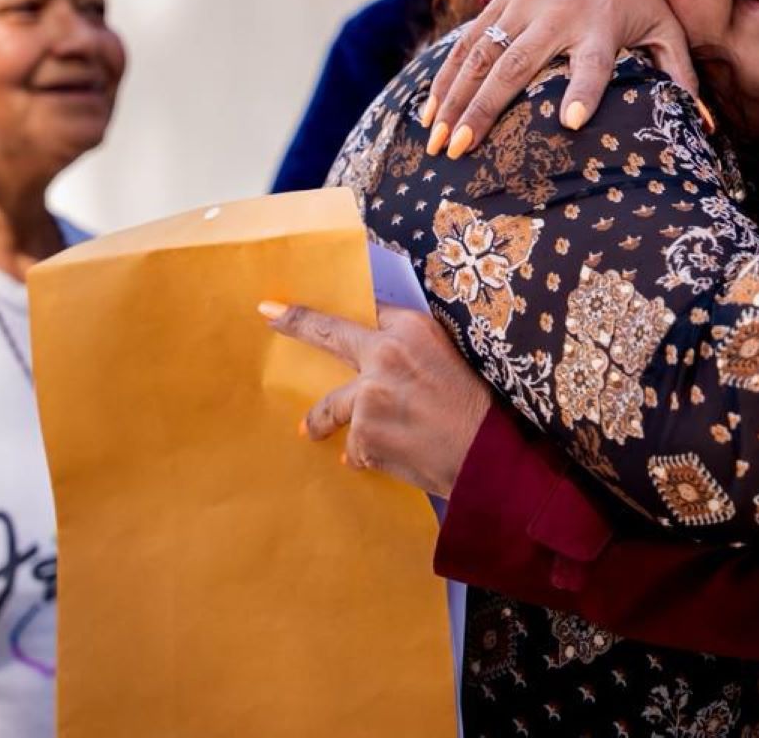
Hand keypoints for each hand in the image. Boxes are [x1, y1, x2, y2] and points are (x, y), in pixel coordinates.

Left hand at [258, 298, 493, 497]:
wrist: (487, 459)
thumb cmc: (477, 410)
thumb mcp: (451, 361)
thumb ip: (412, 350)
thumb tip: (375, 354)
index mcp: (414, 330)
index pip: (368, 309)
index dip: (350, 306)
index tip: (314, 299)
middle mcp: (386, 355)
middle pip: (330, 333)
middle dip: (297, 322)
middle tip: (271, 316)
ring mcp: (369, 396)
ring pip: (332, 408)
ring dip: (322, 423)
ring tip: (312, 432)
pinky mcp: (363, 434)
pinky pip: (353, 445)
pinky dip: (366, 454)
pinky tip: (390, 457)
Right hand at [420, 0, 701, 156]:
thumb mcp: (665, 27)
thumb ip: (681, 75)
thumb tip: (705, 128)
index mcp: (602, 26)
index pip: (595, 62)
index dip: (585, 89)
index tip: (573, 121)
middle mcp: (558, 15)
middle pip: (519, 65)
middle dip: (487, 109)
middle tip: (463, 152)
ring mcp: (523, 7)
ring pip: (481, 55)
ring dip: (455, 99)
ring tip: (437, 141)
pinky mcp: (500, 2)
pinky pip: (465, 42)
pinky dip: (445, 77)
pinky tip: (428, 111)